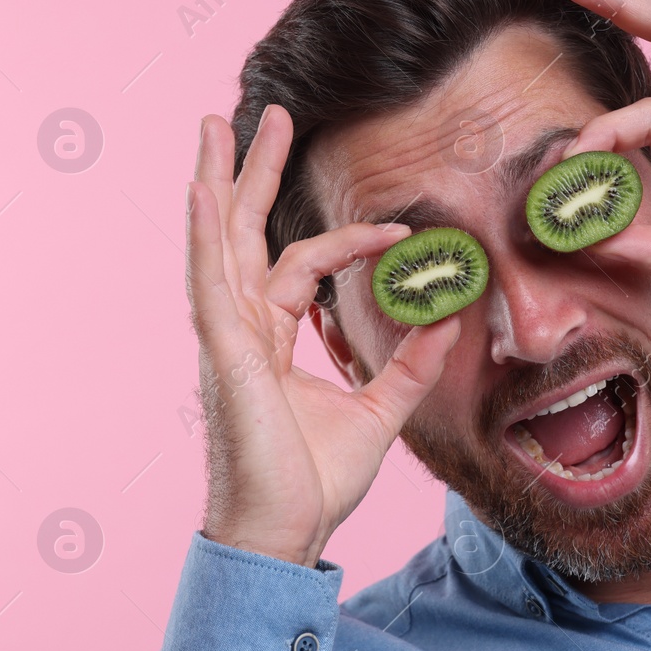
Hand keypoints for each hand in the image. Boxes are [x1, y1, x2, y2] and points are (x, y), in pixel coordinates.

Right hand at [185, 106, 460, 567]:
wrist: (282, 536)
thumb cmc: (312, 484)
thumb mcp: (378, 413)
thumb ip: (409, 366)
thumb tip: (448, 321)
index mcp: (269, 339)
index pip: (304, 266)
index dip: (352, 242)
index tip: (404, 232)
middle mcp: (241, 329)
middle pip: (244, 234)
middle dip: (253, 173)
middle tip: (266, 114)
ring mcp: (226, 339)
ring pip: (219, 243)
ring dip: (219, 181)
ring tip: (216, 124)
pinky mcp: (223, 355)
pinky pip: (210, 283)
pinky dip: (203, 235)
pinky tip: (201, 190)